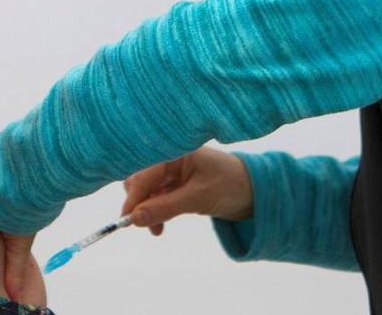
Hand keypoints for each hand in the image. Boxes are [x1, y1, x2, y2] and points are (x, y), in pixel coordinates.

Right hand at [120, 147, 253, 235]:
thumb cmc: (230, 186)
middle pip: (139, 180)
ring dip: (146, 210)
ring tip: (155, 230)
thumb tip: (134, 219)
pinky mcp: (175, 185)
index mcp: (174, 151)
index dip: (133, 197)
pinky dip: (155, 212)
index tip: (126, 220)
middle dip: (138, 203)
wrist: (255, 192)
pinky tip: (159, 227)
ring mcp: (172, 172)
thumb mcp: (197, 198)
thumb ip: (165, 207)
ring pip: (146, 191)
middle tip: (140, 225)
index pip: (144, 173)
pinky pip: (156, 198)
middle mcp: (169, 158)